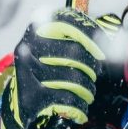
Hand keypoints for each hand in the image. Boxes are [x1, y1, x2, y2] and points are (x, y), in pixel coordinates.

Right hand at [0, 9, 107, 128]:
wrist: (22, 105)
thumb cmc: (46, 73)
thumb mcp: (54, 50)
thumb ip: (75, 39)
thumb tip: (105, 37)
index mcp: (35, 30)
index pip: (68, 22)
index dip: (91, 33)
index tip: (103, 48)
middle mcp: (27, 47)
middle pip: (75, 51)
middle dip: (92, 65)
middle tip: (95, 73)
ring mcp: (28, 71)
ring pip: (74, 77)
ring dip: (88, 88)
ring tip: (88, 91)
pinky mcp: (32, 95)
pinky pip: (69, 98)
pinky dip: (80, 104)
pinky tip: (81, 105)